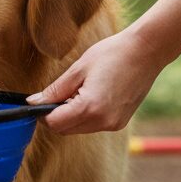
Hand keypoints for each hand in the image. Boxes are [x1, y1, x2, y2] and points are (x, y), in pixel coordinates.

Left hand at [25, 27, 162, 134]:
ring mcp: (114, 124)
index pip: (54, 123)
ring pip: (78, 129)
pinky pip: (93, 125)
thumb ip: (54, 90)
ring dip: (70, 116)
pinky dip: (86, 115)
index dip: (42, 113)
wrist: (146, 51)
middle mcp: (103, 122)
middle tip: (59, 92)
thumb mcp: (78, 69)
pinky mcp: (120, 122)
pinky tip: (92, 94)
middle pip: (65, 129)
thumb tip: (34, 102)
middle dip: (56, 115)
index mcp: (90, 108)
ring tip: (79, 90)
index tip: (39, 100)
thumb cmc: (112, 54)